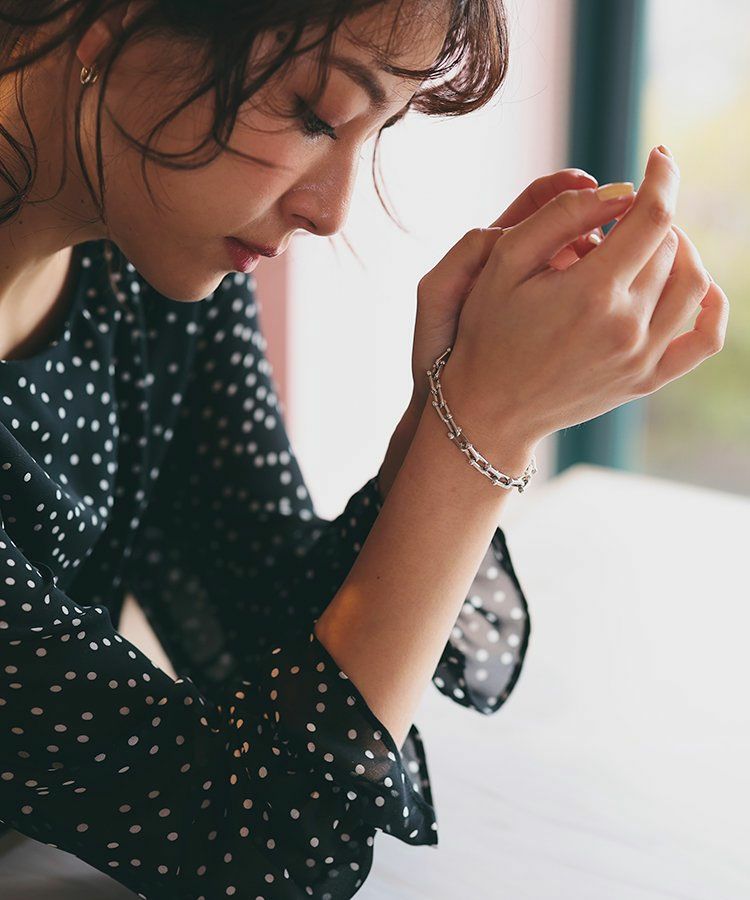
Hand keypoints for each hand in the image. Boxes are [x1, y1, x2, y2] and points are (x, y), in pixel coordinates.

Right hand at [440, 146, 728, 451]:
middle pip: (669, 247)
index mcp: (592, 293)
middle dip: (646, 222)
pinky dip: (711, 306)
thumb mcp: (503, 264)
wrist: (489, 409)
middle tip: (609, 227)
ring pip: (692, 282)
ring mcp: (641, 358)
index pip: (653, 216)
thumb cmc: (488, 333)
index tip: (658, 157)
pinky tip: (699, 287)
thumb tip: (618, 190)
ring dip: (677, 251)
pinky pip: (704, 340)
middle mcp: (626, 327)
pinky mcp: (646, 380)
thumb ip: (559, 217)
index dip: (662, 178)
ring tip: (644, 247)